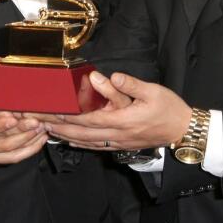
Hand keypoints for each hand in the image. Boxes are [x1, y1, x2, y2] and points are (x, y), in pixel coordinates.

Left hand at [43, 72, 189, 150]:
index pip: (87, 118)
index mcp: (123, 120)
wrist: (183, 131)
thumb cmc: (169, 109)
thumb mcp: (153, 91)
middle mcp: (117, 134)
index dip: (66, 116)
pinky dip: (79, 143)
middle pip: (81, 133)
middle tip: (38, 122)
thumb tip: (110, 76)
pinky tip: (69, 141)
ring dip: (65, 136)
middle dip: (58, 127)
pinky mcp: (121, 145)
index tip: (49, 112)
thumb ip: (130, 84)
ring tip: (47, 130)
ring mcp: (119, 142)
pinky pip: (96, 146)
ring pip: (86, 141)